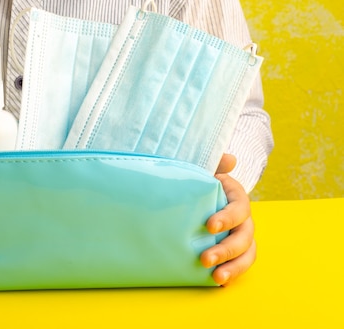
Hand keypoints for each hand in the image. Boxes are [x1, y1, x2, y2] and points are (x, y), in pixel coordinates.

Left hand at [200, 154, 255, 284]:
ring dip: (233, 268)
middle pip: (244, 237)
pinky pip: (237, 265)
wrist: (197, 195)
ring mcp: (239, 237)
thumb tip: (230, 159)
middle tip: (205, 259)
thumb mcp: (205, 170)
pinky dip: (231, 274)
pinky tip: (218, 283)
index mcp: (237, 199)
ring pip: (246, 255)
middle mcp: (243, 220)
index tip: (209, 225)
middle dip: (226, 249)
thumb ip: (215, 164)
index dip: (228, 217)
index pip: (240, 208)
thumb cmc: (201, 182)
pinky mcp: (231, 252)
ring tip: (216, 277)